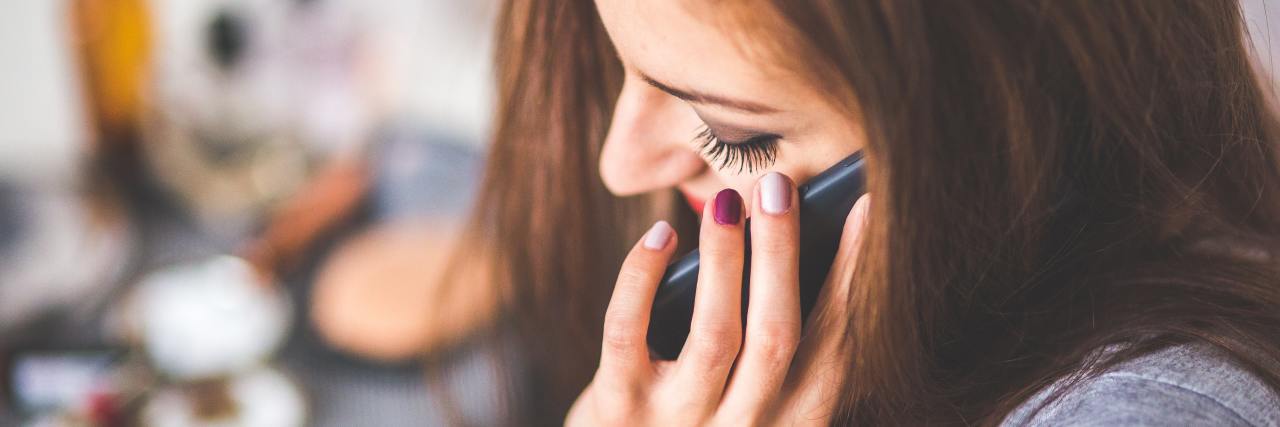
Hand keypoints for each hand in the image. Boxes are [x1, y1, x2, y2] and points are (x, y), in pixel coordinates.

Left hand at [567, 172, 870, 425]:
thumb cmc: (694, 416)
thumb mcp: (746, 396)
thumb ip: (770, 342)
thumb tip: (789, 237)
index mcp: (789, 424)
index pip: (833, 348)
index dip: (850, 276)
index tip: (862, 209)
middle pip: (777, 336)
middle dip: (782, 255)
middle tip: (779, 187)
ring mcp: (678, 424)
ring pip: (714, 334)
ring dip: (724, 257)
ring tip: (727, 201)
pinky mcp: (617, 409)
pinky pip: (629, 332)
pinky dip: (642, 277)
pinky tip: (661, 235)